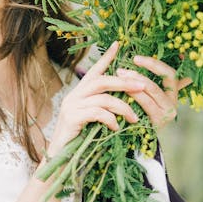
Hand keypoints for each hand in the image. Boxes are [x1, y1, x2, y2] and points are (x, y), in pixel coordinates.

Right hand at [48, 41, 147, 156]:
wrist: (60, 157)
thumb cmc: (80, 139)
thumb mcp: (92, 119)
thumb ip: (103, 107)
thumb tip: (124, 101)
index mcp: (80, 93)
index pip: (95, 70)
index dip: (106, 57)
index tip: (118, 43)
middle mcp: (74, 95)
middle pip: (102, 80)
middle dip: (124, 82)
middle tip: (142, 86)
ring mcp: (71, 105)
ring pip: (103, 97)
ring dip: (122, 107)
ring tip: (134, 118)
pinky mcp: (72, 118)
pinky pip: (97, 113)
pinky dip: (110, 119)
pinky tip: (116, 128)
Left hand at [116, 55, 191, 129]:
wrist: (134, 139)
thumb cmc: (138, 112)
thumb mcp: (146, 96)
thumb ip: (151, 80)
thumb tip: (155, 61)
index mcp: (172, 93)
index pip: (169, 74)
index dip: (154, 64)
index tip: (135, 59)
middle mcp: (173, 103)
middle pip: (158, 82)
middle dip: (139, 74)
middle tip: (120, 70)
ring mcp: (166, 113)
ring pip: (152, 91)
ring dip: (134, 82)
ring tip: (119, 77)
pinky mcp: (158, 122)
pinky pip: (146, 103)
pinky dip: (133, 95)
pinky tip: (121, 91)